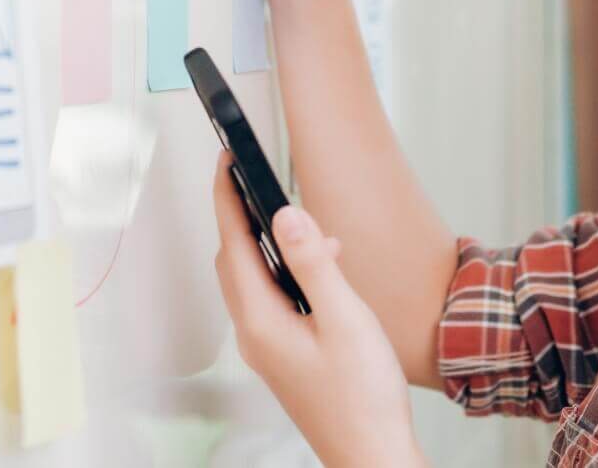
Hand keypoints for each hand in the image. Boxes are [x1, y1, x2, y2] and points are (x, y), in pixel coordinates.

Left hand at [211, 153, 422, 467]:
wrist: (372, 457)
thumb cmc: (363, 399)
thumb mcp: (345, 319)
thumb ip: (315, 264)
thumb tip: (287, 216)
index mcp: (260, 321)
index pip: (232, 242)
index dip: (227, 196)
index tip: (226, 159)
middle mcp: (254, 335)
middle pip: (233, 260)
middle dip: (240, 216)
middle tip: (250, 177)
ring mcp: (266, 349)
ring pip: (253, 282)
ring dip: (269, 247)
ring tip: (301, 223)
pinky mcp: (283, 358)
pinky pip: (272, 303)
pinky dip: (287, 275)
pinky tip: (324, 271)